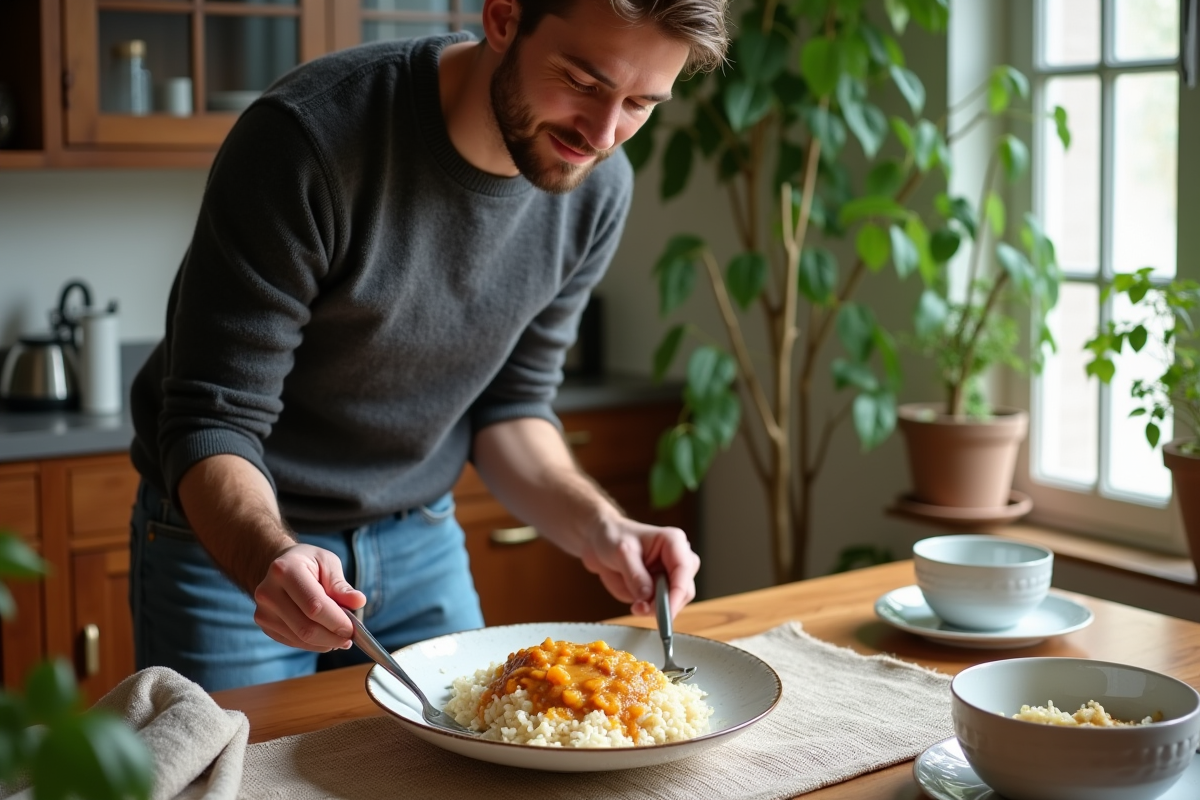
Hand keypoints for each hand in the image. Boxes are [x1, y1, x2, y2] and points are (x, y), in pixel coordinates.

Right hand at [251, 543, 366, 650]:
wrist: (279, 568)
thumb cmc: (308, 563)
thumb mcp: (328, 563)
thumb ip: (341, 585)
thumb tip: (359, 602)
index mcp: (285, 570)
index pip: (314, 606)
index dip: (336, 621)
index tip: (353, 628)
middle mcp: (268, 592)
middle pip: (306, 627)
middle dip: (333, 636)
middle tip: (350, 637)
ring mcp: (264, 612)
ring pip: (300, 639)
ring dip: (326, 642)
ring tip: (340, 636)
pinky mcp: (265, 626)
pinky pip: (294, 642)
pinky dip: (314, 644)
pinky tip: (325, 636)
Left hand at [578, 515, 699, 617]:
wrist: (599, 542)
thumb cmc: (612, 537)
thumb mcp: (622, 553)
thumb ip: (635, 575)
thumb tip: (648, 596)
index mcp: (673, 542)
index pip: (684, 569)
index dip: (677, 592)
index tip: (664, 611)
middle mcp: (677, 558)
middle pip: (685, 589)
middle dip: (666, 603)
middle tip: (642, 608)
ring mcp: (669, 575)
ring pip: (675, 601)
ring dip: (656, 608)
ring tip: (635, 606)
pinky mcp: (660, 587)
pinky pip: (662, 605)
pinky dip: (650, 609)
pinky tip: (636, 605)